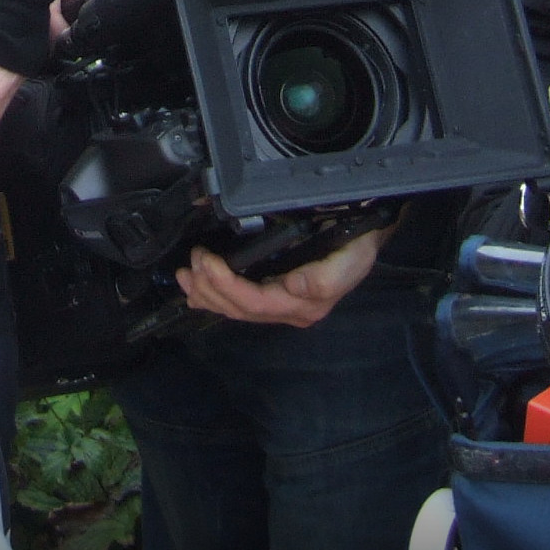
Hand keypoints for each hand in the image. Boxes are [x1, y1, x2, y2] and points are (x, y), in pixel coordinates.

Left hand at [177, 229, 383, 328]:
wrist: (363, 239)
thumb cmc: (356, 247)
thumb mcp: (352, 258)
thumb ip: (326, 278)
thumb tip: (293, 286)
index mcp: (305, 304)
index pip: (256, 302)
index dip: (227, 286)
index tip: (207, 263)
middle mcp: (289, 309)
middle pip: (240, 309)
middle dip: (210, 287)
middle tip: (192, 262)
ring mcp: (279, 305)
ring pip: (235, 309)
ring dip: (206, 293)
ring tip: (186, 275)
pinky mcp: (272, 295)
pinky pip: (238, 303)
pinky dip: (213, 297)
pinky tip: (196, 292)